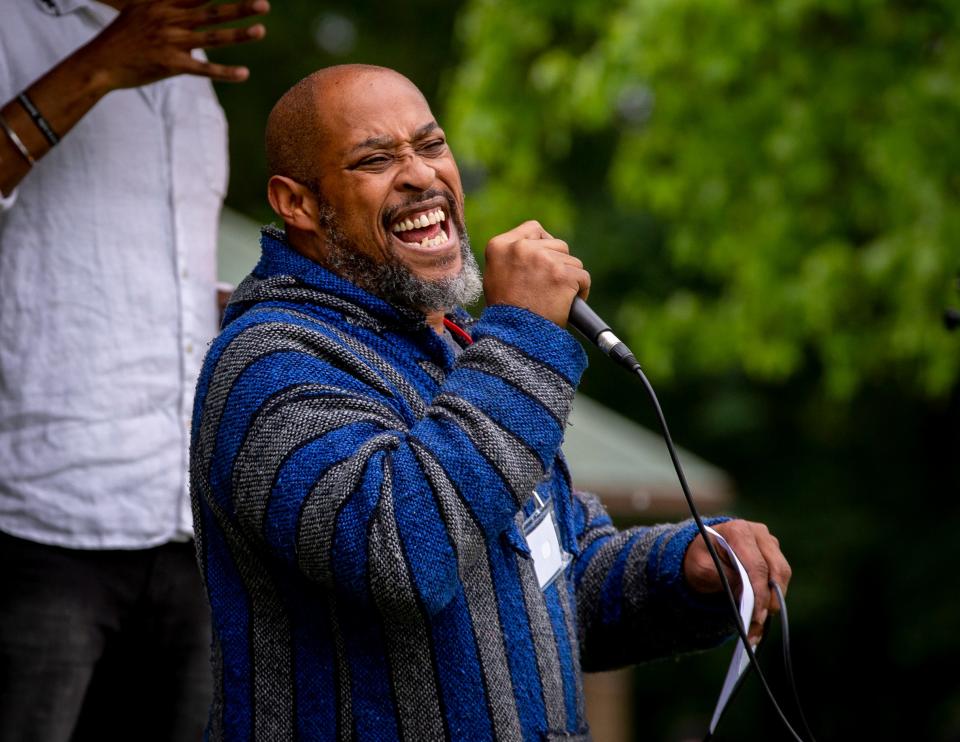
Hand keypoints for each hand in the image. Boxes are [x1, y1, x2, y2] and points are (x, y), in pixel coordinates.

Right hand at [78, 0, 269, 89]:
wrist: (100, 62)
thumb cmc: (123, 36)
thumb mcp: (141, 8)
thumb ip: (166, 1)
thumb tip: (190, 0)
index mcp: (164, 4)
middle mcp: (170, 20)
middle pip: (212, 12)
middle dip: (240, 7)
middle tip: (265, 4)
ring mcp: (171, 42)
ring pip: (212, 38)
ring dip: (239, 35)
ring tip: (261, 31)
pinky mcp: (171, 65)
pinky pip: (204, 70)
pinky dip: (225, 72)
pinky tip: (244, 74)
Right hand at [483, 220, 589, 326]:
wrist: (514, 336)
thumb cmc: (505, 313)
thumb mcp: (495, 276)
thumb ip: (512, 258)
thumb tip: (536, 248)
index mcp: (500, 246)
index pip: (533, 229)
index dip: (543, 244)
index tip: (545, 260)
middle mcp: (521, 248)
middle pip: (557, 245)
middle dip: (558, 264)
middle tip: (550, 286)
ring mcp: (544, 260)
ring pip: (572, 261)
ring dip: (569, 278)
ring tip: (556, 298)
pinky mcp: (563, 274)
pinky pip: (583, 277)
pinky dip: (581, 291)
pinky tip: (568, 304)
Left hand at [683, 519, 791, 644]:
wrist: (702, 550)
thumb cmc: (701, 557)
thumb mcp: (703, 569)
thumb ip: (726, 579)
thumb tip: (750, 597)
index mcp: (739, 531)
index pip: (757, 565)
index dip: (759, 592)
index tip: (756, 614)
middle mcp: (759, 533)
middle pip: (777, 569)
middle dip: (770, 599)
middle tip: (759, 622)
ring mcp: (769, 543)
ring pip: (782, 575)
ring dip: (774, 601)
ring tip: (757, 624)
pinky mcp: (774, 555)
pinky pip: (780, 578)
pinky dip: (772, 598)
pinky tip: (760, 617)